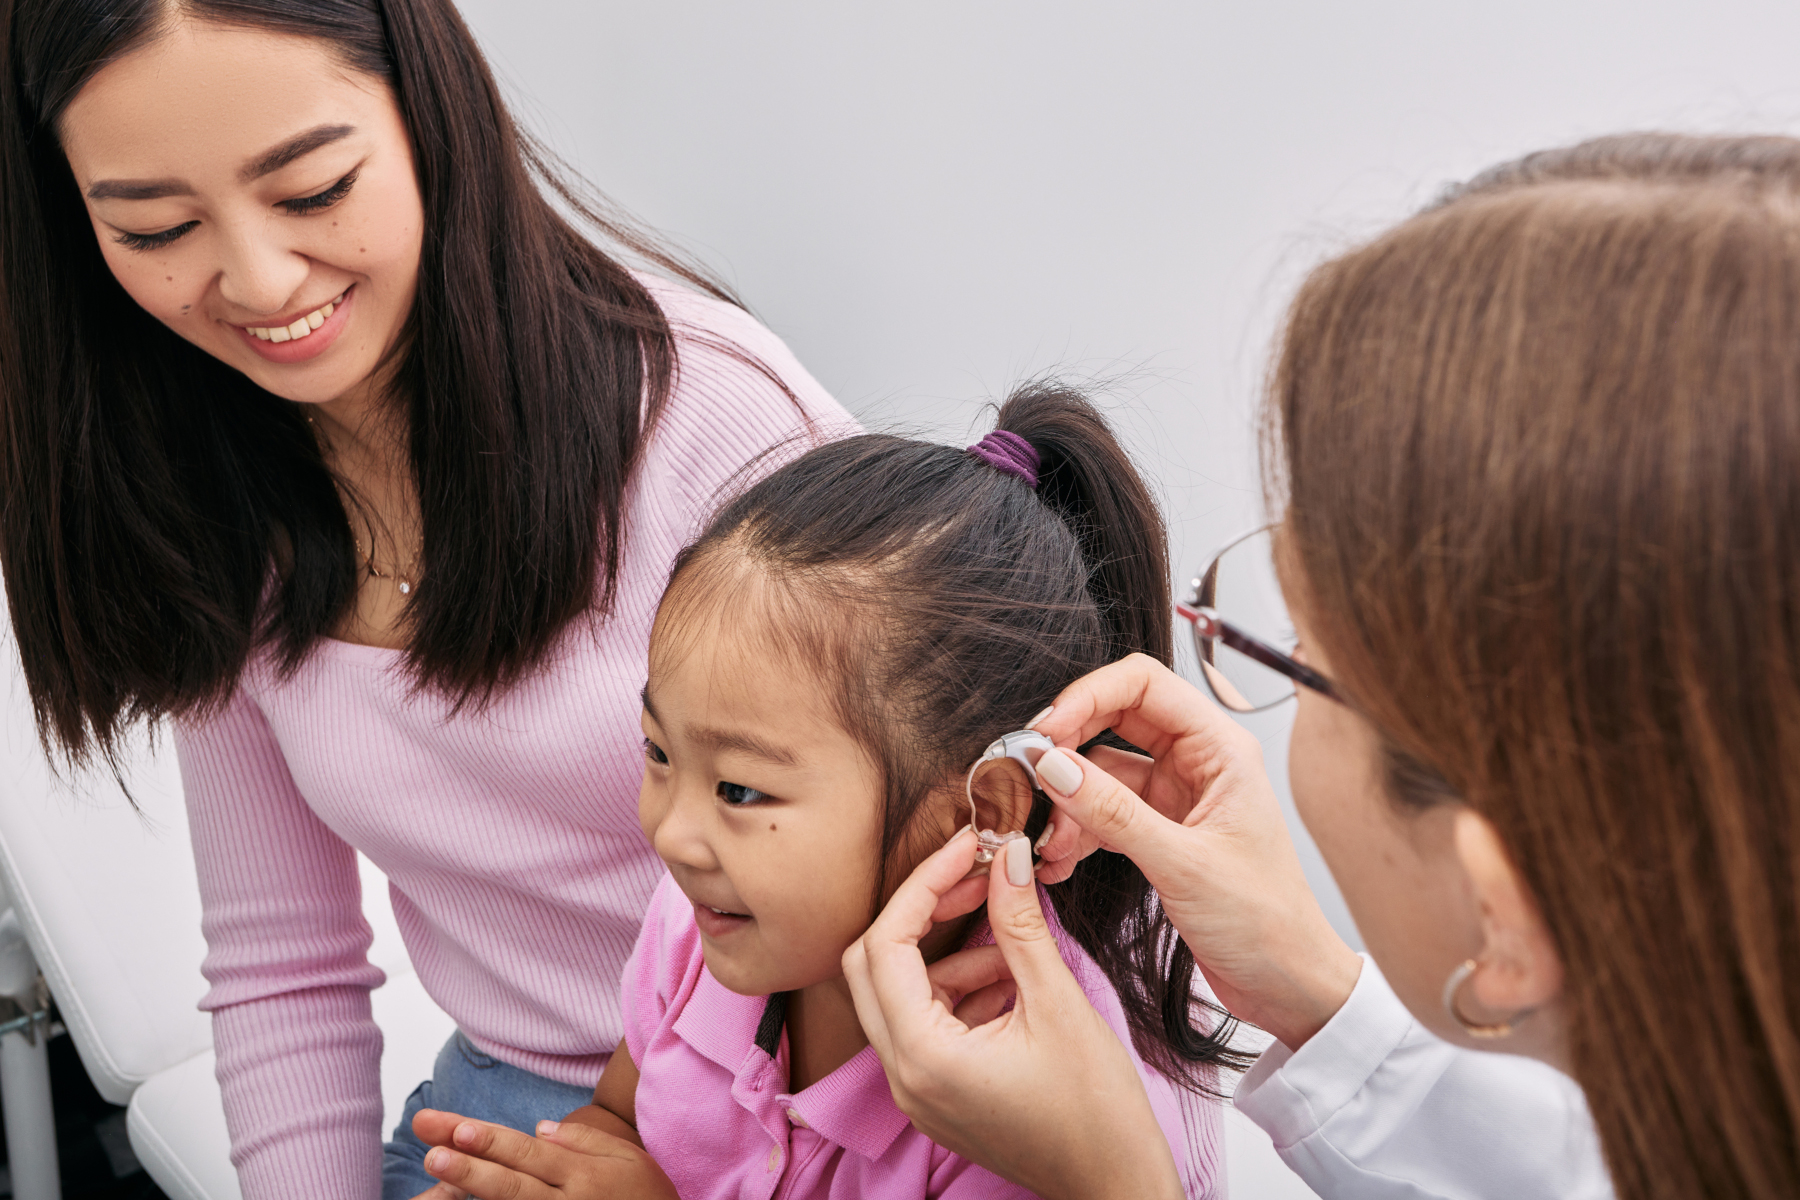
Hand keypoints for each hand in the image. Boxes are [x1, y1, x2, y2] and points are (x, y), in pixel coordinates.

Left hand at [410, 1109, 676, 1199]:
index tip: (456, 1129)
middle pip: (510, 1185)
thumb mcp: (629, 1160)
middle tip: (432, 1153)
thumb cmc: (648, 1199)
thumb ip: (585, 1140)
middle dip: (470, 1168)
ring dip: (471, 1195)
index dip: (491, 1142)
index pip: (528, 1154)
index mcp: (583, 1175)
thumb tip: (538, 1128)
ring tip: (436, 1178)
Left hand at [844, 828, 1184, 1199]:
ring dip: (948, 955)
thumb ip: (1020, 926)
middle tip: (975, 877)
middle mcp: (903, 1077)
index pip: (886, 944)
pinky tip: (1012, 979)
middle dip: (922, 912)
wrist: (1118, 1186)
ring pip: (900, 993)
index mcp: (922, 1057)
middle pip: (873, 965)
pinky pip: (926, 1023)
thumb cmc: (1097, 1113)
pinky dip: (959, 990)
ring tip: (1012, 942)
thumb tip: (1005, 858)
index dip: (924, 884)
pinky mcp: (937, 1095)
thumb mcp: (1058, 1004)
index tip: (967, 848)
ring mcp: (916, 1091)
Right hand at [1031, 653, 1361, 1048]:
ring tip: (1045, 840)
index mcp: (1220, 749)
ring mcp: (1176, 797)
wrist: (1287, 986)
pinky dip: (1076, 832)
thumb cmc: (1266, 923)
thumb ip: (1113, 813)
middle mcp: (1197, 763)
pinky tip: (1057, 859)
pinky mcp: (1160, 832)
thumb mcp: (1184, 865)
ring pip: (1101, 772)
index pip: (1144, 684)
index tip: (1046, 731)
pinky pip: (1102, 813)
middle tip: (1026, 776)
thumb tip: (1053, 767)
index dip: (1088, 696)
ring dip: (1066, 803)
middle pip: (1113, 721)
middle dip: (1066, 749)